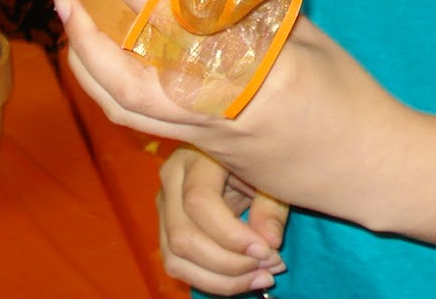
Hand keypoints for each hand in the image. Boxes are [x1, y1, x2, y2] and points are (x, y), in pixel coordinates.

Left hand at [57, 0, 404, 232]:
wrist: (371, 169)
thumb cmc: (353, 97)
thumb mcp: (314, 42)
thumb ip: (258, 13)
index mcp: (264, 79)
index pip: (190, 44)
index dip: (146, 11)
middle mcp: (225, 117)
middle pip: (132, 95)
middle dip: (86, 51)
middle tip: (65, 5)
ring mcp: (212, 145)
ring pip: (130, 116)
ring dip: (91, 75)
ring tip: (76, 34)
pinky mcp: (210, 161)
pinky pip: (152, 125)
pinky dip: (121, 93)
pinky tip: (116, 62)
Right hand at [157, 147, 288, 294]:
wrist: (242, 158)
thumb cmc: (258, 162)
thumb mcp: (270, 175)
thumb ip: (270, 207)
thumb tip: (269, 244)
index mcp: (197, 154)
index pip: (199, 202)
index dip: (231, 235)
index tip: (266, 251)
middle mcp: (171, 180)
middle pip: (183, 236)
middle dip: (228, 262)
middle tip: (270, 266)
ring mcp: (164, 206)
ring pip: (175, 257)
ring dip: (220, 278)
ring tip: (262, 276)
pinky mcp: (166, 230)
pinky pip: (177, 266)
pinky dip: (212, 280)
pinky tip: (245, 279)